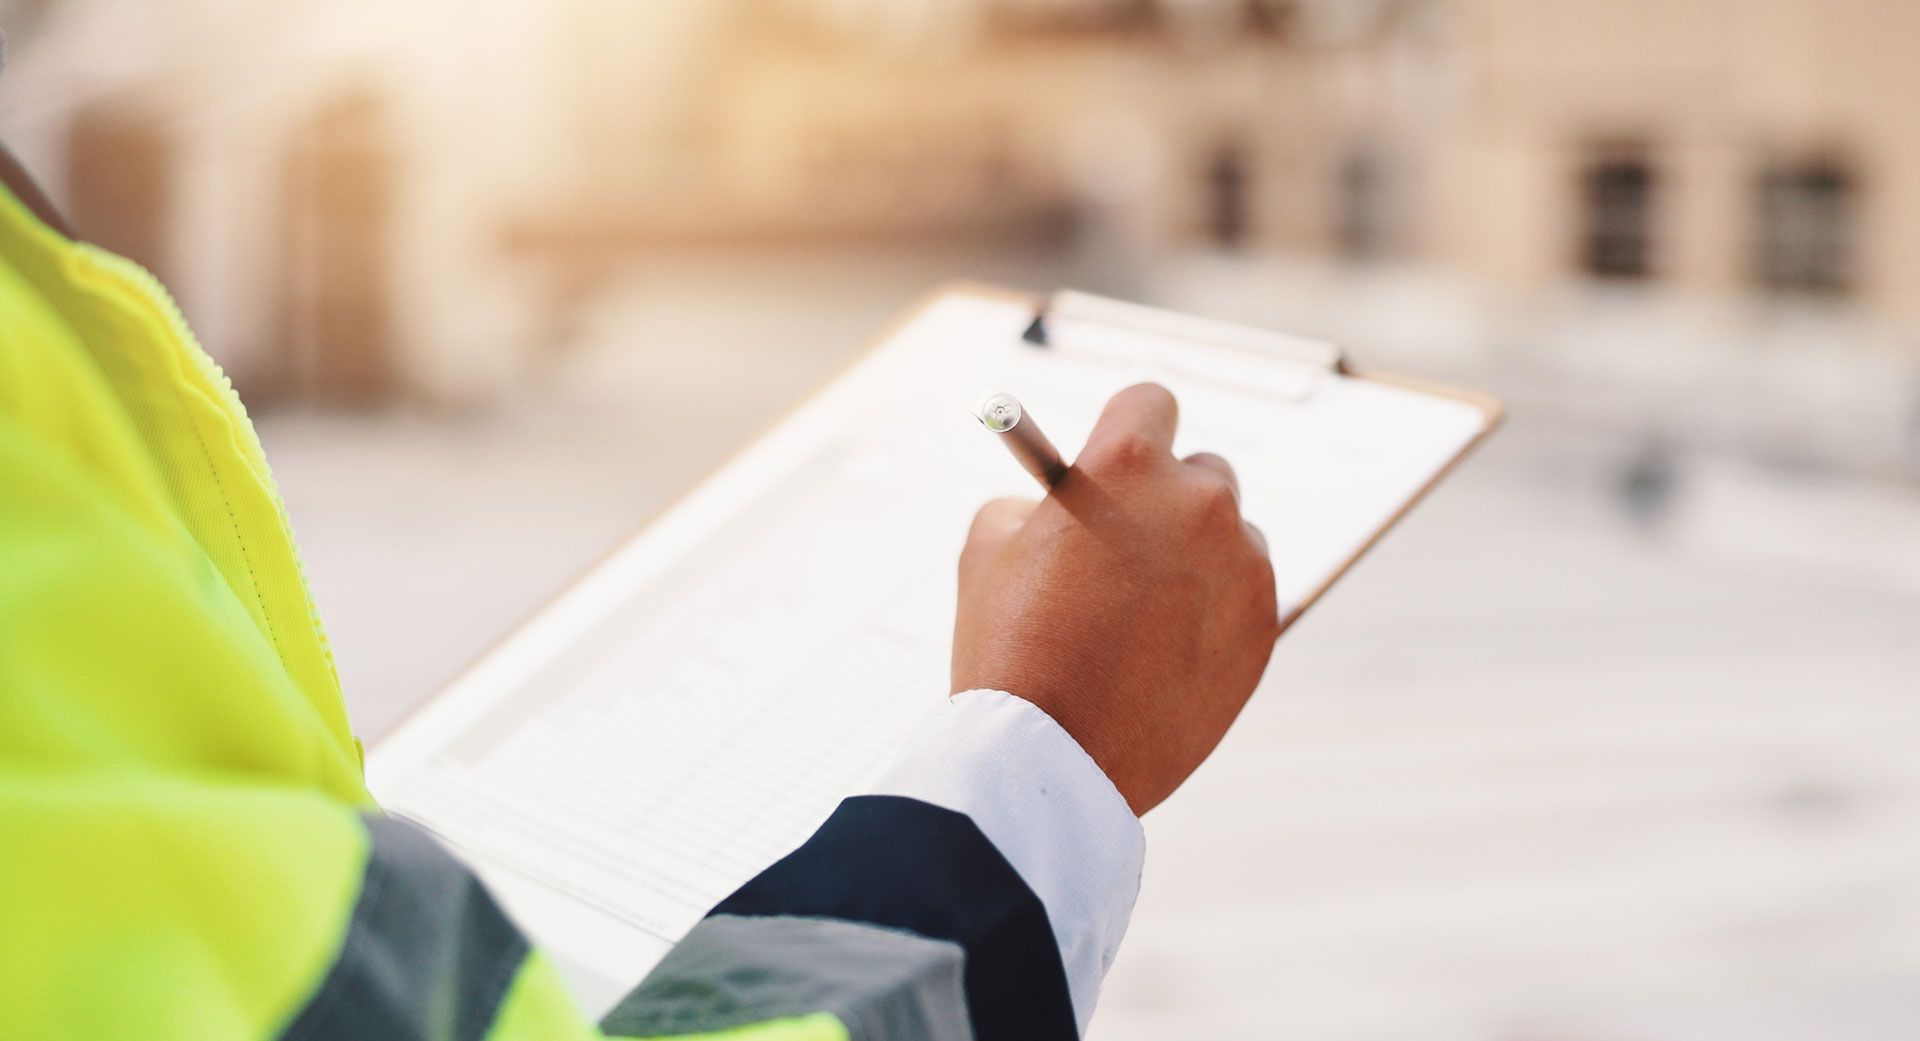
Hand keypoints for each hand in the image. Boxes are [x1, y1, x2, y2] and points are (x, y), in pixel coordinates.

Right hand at [953, 383, 1280, 814]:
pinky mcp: (1265, 625)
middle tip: (1131, 544)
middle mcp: (1199, 501)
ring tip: (1145, 614)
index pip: (1150, 402)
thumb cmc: (1010, 647)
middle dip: (1168, 498)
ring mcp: (1242, 564)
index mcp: (1126, 464)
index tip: (1116, 458)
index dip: (1125, 430)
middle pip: (1202, 469)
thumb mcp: (988, 548)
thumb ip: (1034, 503)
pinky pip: (1247, 596)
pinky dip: (1216, 612)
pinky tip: (1167, 651)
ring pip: (1231, 537)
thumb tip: (1057, 504)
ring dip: (1198, 558)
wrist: (1054, 756)